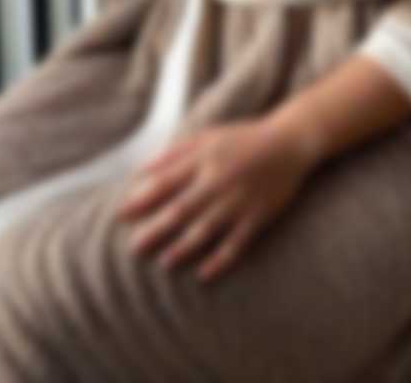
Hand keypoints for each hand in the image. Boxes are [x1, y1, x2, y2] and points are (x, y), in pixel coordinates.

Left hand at [116, 118, 312, 282]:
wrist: (288, 143)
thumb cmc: (242, 138)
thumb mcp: (207, 136)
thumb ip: (174, 153)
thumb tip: (142, 170)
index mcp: (203, 159)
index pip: (165, 182)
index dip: (141, 200)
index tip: (122, 215)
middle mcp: (217, 181)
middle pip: (180, 210)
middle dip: (155, 230)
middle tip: (134, 248)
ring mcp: (238, 201)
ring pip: (205, 230)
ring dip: (183, 248)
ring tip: (164, 262)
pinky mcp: (257, 217)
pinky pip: (236, 244)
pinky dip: (220, 260)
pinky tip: (204, 274)